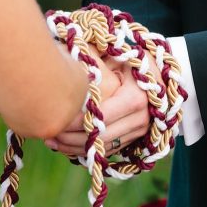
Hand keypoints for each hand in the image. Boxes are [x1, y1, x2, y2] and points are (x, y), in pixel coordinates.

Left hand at [45, 53, 159, 155]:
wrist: (158, 74)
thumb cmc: (132, 60)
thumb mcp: (115, 56)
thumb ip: (94, 60)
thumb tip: (65, 63)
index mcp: (135, 99)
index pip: (99, 118)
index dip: (75, 122)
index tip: (54, 119)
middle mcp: (140, 118)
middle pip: (100, 137)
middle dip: (71, 139)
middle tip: (47, 134)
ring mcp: (139, 131)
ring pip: (103, 147)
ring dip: (75, 148)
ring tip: (51, 141)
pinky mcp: (135, 138)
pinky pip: (108, 150)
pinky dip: (87, 149)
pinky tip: (66, 145)